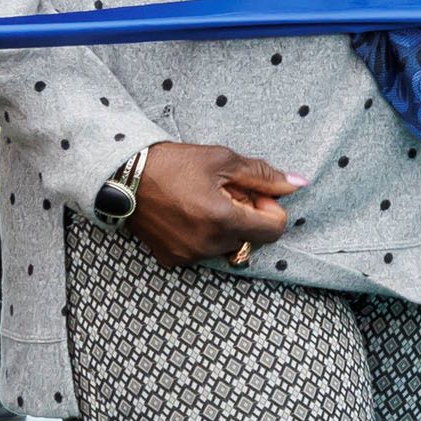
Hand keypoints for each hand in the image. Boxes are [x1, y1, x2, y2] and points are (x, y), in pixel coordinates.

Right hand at [127, 143, 300, 268]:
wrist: (122, 176)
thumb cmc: (173, 164)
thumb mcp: (223, 161)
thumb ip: (264, 175)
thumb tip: (298, 183)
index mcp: (223, 220)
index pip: (274, 230)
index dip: (271, 209)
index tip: (255, 193)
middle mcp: (207, 244)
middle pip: (252, 238)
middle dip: (248, 216)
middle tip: (226, 193)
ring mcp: (188, 255)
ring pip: (229, 246)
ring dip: (227, 227)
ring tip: (204, 202)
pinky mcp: (172, 259)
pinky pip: (204, 251)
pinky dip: (206, 236)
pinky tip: (189, 214)